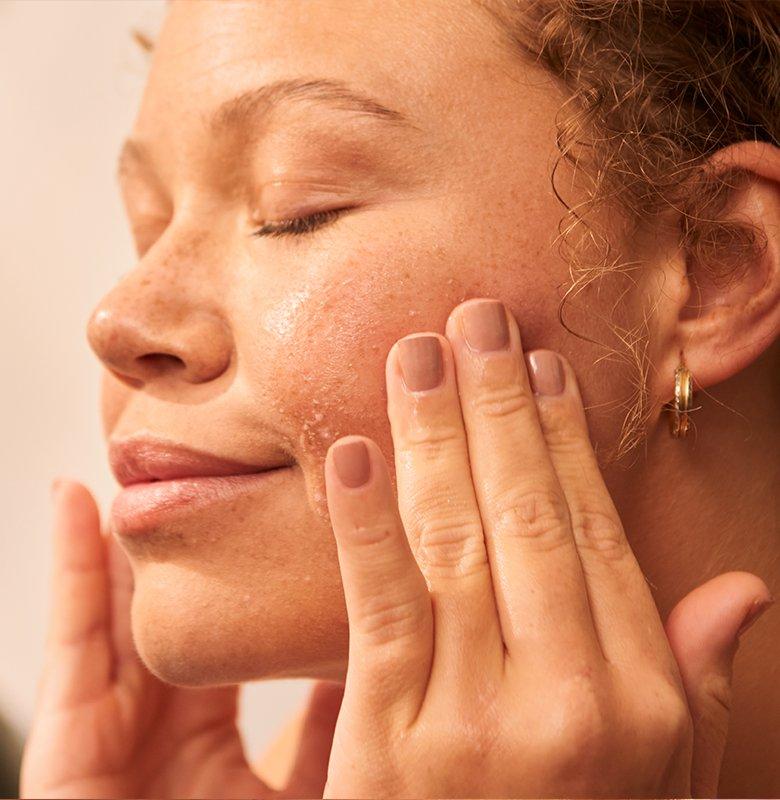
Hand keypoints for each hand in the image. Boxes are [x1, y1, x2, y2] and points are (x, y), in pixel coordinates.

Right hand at [20, 480, 341, 798]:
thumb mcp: (299, 795)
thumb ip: (320, 733)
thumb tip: (352, 661)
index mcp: (203, 736)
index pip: (218, 631)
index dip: (234, 577)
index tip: (261, 519)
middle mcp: (153, 720)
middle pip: (161, 607)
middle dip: (175, 544)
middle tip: (200, 474)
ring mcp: (108, 724)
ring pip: (114, 604)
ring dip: (121, 538)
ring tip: (141, 470)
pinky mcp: (65, 738)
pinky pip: (72, 635)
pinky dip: (70, 562)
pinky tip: (77, 501)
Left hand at [322, 298, 773, 797]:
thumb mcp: (664, 782)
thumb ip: (695, 685)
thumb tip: (741, 597)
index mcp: (640, 698)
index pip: (594, 533)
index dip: (563, 441)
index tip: (540, 366)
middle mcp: (571, 699)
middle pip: (527, 516)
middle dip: (500, 406)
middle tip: (476, 318)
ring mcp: (480, 722)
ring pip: (456, 544)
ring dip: (435, 434)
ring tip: (417, 352)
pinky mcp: (394, 748)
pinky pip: (380, 609)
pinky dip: (365, 522)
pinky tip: (354, 450)